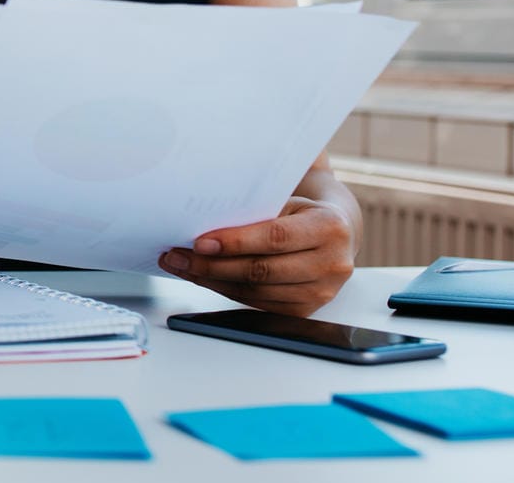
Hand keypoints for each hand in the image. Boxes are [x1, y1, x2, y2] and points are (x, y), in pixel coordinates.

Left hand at [159, 196, 355, 316]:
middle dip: (212, 264)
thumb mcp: (287, 203)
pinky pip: (257, 303)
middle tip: (177, 256)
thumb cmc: (303, 213)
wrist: (336, 234)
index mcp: (328, 228)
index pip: (274, 237)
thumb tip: (202, 227)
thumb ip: (255, 215)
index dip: (235, 242)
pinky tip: (204, 278)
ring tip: (182, 266)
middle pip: (261, 270)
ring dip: (212, 280)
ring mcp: (322, 292)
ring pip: (255, 291)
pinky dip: (226, 291)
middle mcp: (331, 264)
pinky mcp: (306, 310)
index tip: (199, 241)